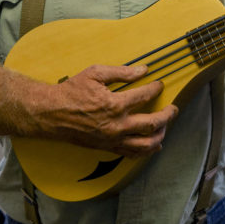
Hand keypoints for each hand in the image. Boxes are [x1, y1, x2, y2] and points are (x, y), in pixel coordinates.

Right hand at [42, 64, 172, 156]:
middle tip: (174, 109)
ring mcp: (113, 139)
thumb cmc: (71, 92)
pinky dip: (145, 151)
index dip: (156, 88)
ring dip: (161, 136)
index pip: (145, 96)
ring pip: (146, 144)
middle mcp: (117, 125)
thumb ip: (121, 72)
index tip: (159, 84)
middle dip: (168, 115)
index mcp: (115, 105)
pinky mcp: (107, 147)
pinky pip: (132, 153)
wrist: (51, 114)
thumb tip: (143, 70)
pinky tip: (152, 144)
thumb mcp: (95, 74)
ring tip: (165, 127)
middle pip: (153, 124)